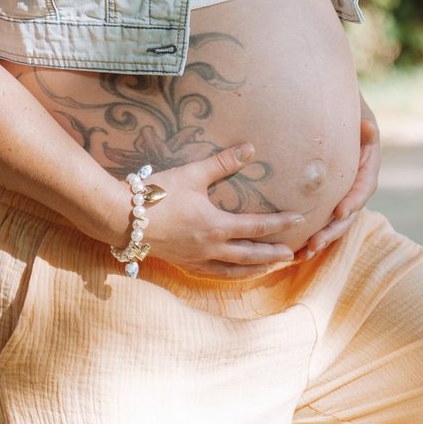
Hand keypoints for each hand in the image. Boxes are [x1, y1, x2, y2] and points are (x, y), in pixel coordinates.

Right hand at [139, 144, 304, 278]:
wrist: (122, 218)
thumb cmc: (158, 194)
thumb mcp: (193, 174)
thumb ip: (223, 163)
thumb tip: (249, 148)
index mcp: (216, 226)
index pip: (257, 226)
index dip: (280, 223)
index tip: (299, 219)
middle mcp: (210, 247)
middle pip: (250, 254)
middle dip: (273, 254)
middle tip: (293, 254)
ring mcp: (196, 259)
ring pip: (233, 270)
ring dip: (254, 269)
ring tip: (270, 268)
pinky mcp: (183, 263)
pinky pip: (213, 274)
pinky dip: (230, 275)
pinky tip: (233, 273)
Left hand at [292, 95, 380, 262]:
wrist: (323, 97)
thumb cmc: (341, 103)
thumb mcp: (356, 109)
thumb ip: (361, 123)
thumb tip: (367, 130)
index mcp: (367, 163)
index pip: (364, 187)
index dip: (353, 201)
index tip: (340, 212)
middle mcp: (355, 180)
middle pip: (348, 212)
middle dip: (333, 230)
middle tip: (315, 244)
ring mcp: (340, 190)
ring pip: (333, 220)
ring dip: (321, 238)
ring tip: (304, 253)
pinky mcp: (324, 195)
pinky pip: (319, 217)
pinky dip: (310, 233)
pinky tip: (294, 249)